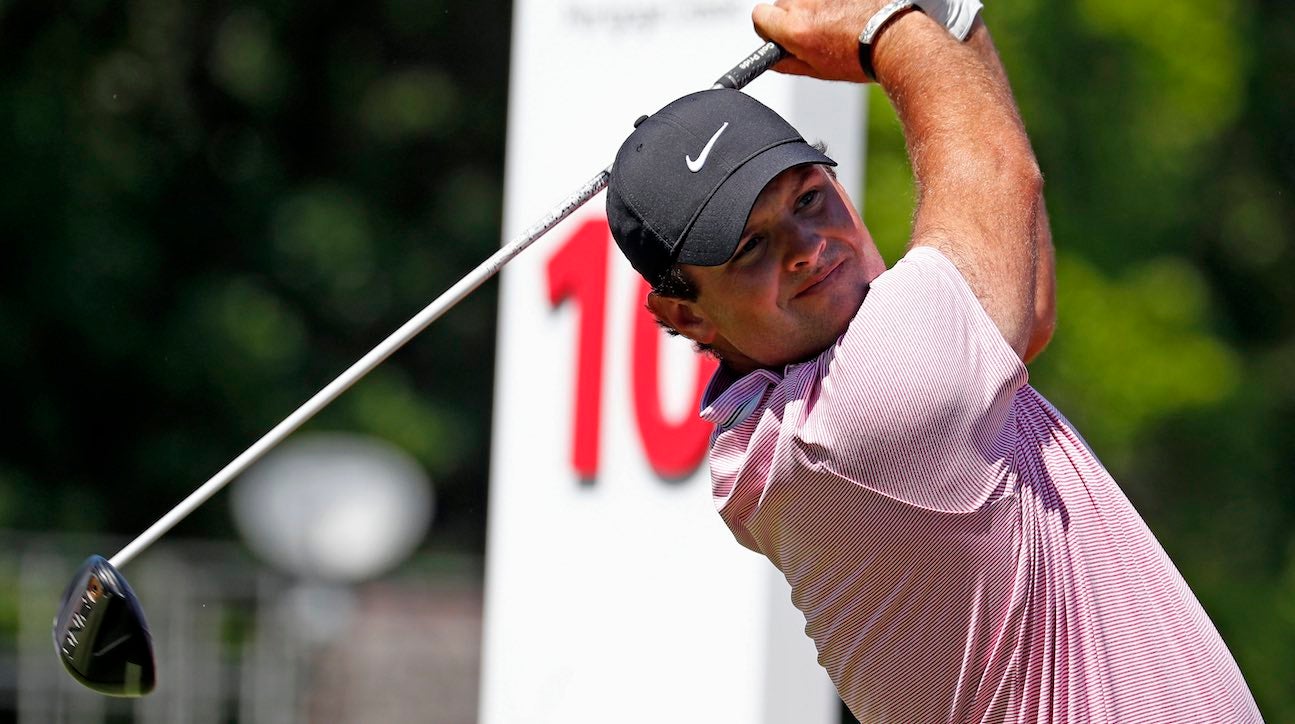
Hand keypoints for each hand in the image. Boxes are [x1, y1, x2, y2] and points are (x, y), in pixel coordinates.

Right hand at [751, 0, 886, 81]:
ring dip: (812, 7)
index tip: (779, 35)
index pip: (759, 16)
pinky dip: (830, 1)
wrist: (893, 38)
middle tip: (813, 33)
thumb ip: (786, 64)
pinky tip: (845, 12)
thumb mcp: (817, 70)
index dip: (768, 28)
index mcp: (794, 28)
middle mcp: (804, 3)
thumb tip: (771, 60)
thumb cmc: (859, 56)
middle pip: (781, 4)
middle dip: (792, 17)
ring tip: (834, 22)